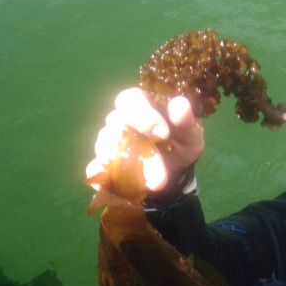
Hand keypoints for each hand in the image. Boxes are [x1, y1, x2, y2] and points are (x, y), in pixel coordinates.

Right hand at [86, 87, 203, 193]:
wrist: (173, 175)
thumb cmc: (179, 146)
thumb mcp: (190, 136)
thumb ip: (186, 121)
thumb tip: (180, 103)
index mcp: (141, 105)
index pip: (130, 99)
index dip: (143, 115)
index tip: (162, 134)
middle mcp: (119, 120)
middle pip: (114, 122)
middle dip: (137, 145)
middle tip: (159, 163)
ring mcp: (107, 142)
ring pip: (105, 147)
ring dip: (127, 165)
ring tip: (155, 182)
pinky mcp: (102, 164)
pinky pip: (94, 169)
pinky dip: (104, 178)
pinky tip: (121, 186)